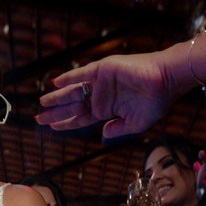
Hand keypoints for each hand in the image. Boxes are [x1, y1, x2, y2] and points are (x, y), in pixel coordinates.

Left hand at [36, 53, 179, 139]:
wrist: (166, 82)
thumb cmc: (156, 103)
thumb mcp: (136, 124)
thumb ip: (118, 130)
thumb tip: (102, 135)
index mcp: (107, 110)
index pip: (81, 118)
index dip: (65, 123)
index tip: (51, 127)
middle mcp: (101, 96)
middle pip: (73, 106)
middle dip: (55, 112)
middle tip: (38, 119)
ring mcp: (101, 82)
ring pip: (74, 91)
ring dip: (58, 97)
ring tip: (42, 102)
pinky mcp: (104, 69)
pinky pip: (83, 74)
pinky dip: (69, 77)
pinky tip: (56, 82)